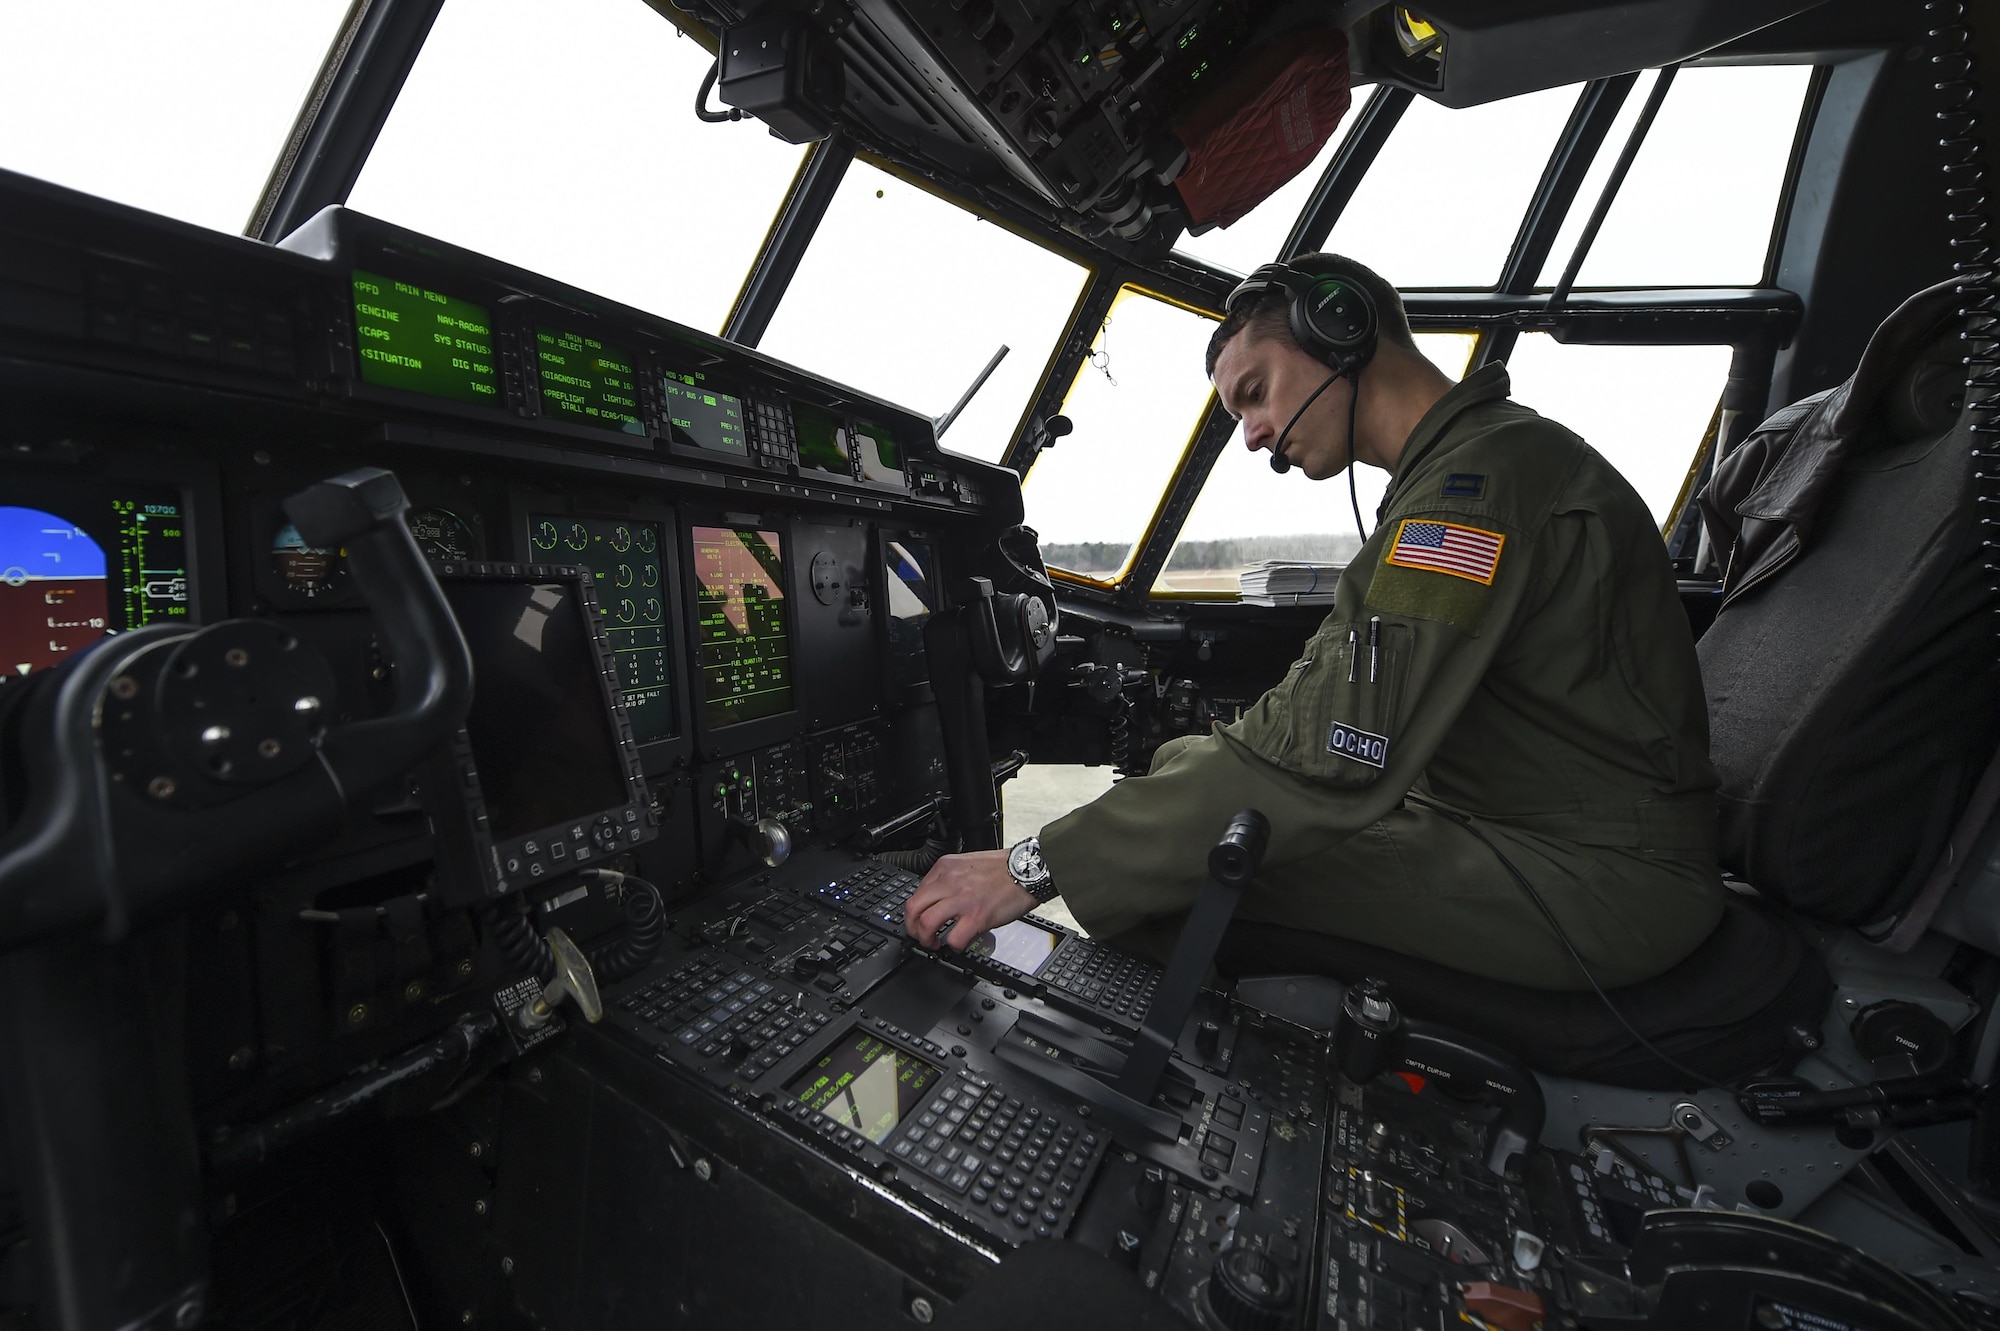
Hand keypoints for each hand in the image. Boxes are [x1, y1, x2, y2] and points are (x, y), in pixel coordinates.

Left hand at [903, 849, 1037, 951]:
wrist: (1029, 870)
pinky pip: (953, 939)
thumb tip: (938, 899)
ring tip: (934, 943)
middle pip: (913, 909)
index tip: (920, 920)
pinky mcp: (977, 917)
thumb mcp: (968, 863)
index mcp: (945, 867)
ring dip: (926, 939)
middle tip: (920, 935)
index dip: (916, 912)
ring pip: (926, 924)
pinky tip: (958, 944)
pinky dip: (953, 946)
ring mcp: (962, 900)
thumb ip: (950, 878)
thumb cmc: (1004, 868)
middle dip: (912, 928)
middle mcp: (949, 882)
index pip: (917, 893)